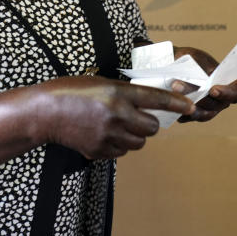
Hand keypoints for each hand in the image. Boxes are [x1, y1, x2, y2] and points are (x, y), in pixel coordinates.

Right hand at [35, 76, 194, 158]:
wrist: (45, 112)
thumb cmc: (71, 91)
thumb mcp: (100, 82)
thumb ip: (124, 93)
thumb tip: (148, 104)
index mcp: (118, 93)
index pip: (157, 98)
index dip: (178, 103)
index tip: (191, 106)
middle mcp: (117, 115)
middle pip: (152, 127)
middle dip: (149, 123)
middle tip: (139, 118)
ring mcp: (108, 135)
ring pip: (138, 143)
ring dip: (134, 136)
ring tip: (118, 127)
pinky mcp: (99, 151)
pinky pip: (121, 152)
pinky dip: (118, 146)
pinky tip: (104, 135)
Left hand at [170, 46, 236, 121]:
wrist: (171, 65)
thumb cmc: (189, 59)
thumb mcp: (195, 57)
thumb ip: (200, 67)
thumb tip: (198, 82)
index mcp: (228, 84)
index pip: (235, 93)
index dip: (227, 93)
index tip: (212, 89)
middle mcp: (219, 100)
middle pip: (216, 105)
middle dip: (200, 97)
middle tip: (180, 86)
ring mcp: (206, 110)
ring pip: (201, 114)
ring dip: (187, 104)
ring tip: (173, 90)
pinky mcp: (190, 115)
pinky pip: (186, 117)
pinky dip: (178, 110)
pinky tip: (170, 100)